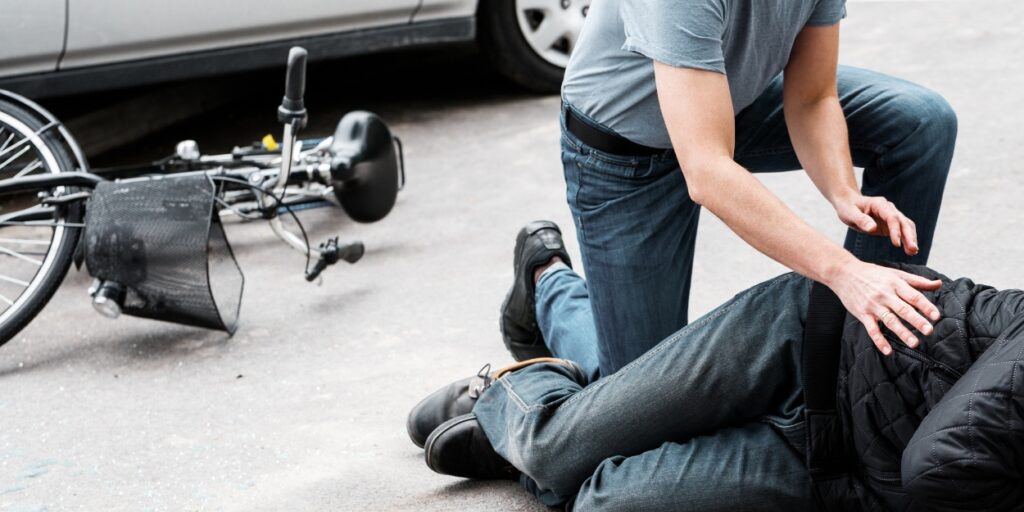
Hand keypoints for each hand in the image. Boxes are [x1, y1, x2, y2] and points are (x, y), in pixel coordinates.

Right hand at [826, 260, 942, 354]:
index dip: (926, 306)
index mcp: (895, 284)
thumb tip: (938, 284)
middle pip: (903, 309)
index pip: (913, 296)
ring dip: (902, 332)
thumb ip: (917, 281)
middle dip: (916, 320)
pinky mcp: (862, 314)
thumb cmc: (872, 273)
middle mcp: (884, 295)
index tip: (936, 316)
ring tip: (914, 343)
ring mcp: (873, 305)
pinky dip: (879, 340)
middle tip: (928, 330)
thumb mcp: (895, 274)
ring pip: (889, 320)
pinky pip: (872, 329)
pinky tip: (888, 350)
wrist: (844, 273)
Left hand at [833, 194, 919, 256]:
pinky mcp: (890, 224)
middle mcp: (889, 208)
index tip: (896, 244)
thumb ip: (861, 220)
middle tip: (913, 249)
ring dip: (911, 238)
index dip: (895, 230)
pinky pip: (902, 231)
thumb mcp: (850, 214)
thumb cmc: (848, 207)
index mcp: (879, 204)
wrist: (848, 203)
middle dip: (909, 235)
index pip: (891, 217)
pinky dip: (907, 239)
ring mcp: (891, 215)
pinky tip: (910, 250)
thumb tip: (873, 228)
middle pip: (903, 221)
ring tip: (913, 252)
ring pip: (906, 226)